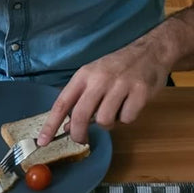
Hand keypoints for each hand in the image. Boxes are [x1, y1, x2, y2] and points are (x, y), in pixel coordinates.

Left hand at [37, 42, 168, 144]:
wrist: (151, 51)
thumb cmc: (119, 67)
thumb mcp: (94, 77)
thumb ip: (80, 100)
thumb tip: (67, 127)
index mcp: (84, 75)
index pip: (62, 102)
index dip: (51, 124)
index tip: (42, 141)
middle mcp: (100, 79)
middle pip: (81, 115)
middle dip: (79, 134)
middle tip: (82, 140)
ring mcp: (121, 85)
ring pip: (104, 120)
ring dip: (108, 123)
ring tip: (115, 111)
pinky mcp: (140, 92)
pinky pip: (127, 119)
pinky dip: (127, 118)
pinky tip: (130, 105)